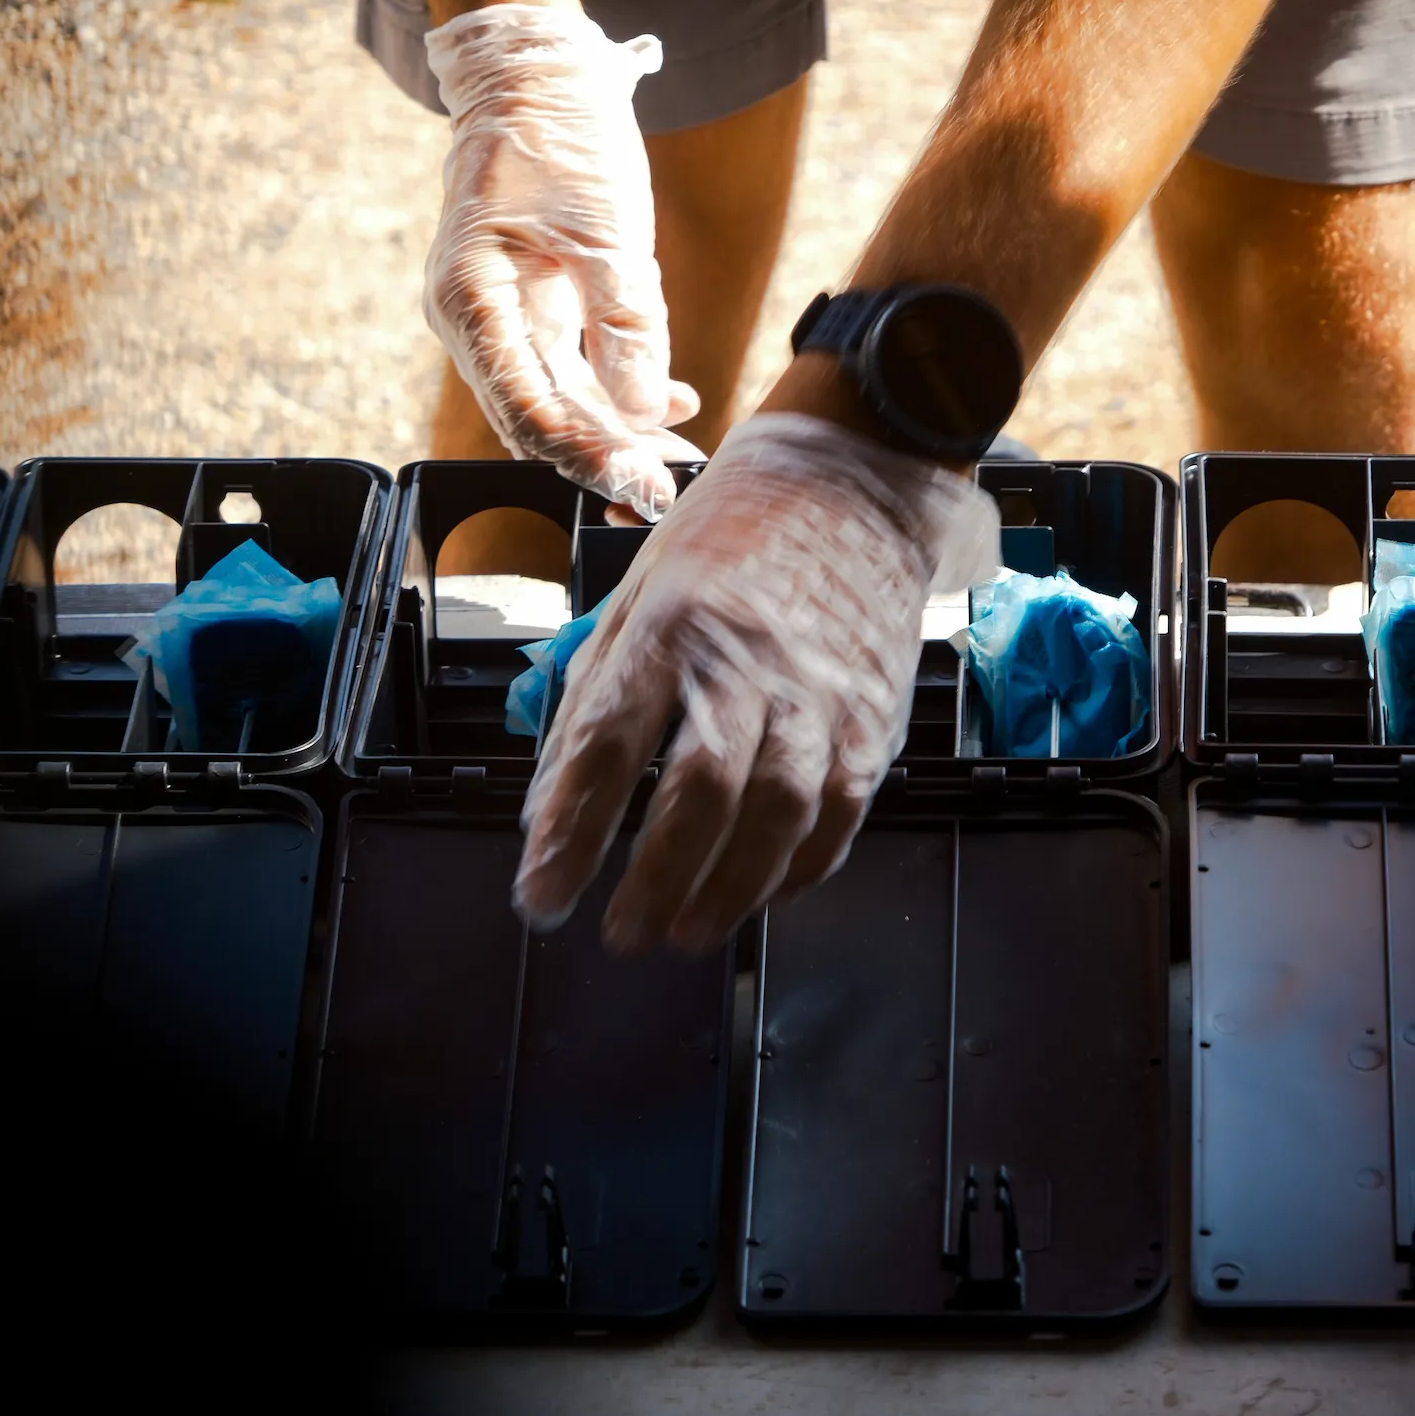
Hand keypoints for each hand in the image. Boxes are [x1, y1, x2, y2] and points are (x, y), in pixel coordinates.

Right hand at [424, 5, 700, 517]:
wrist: (539, 76)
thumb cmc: (563, 139)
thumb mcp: (606, 229)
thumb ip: (624, 323)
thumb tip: (644, 412)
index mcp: (471, 298)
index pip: (526, 408)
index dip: (586, 456)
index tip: (643, 486)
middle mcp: (474, 318)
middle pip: (537, 416)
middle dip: (603, 458)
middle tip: (664, 496)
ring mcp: (500, 314)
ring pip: (556, 398)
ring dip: (614, 432)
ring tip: (676, 463)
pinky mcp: (530, 305)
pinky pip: (569, 366)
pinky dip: (617, 388)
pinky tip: (671, 405)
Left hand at [514, 412, 1000, 953]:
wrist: (851, 480)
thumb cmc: (729, 538)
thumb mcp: (637, 595)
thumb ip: (594, 699)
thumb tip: (550, 805)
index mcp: (670, 626)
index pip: (607, 745)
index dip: (570, 831)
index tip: (541, 896)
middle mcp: (746, 661)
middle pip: (700, 790)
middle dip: (655, 876)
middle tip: (620, 935)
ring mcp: (819, 691)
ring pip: (778, 812)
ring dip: (731, 887)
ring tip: (686, 932)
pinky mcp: (873, 714)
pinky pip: (842, 810)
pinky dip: (804, 864)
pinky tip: (766, 892)